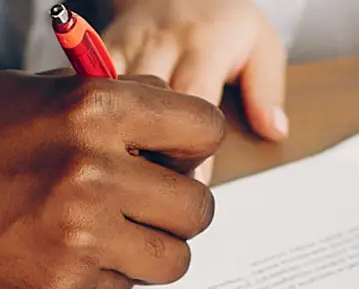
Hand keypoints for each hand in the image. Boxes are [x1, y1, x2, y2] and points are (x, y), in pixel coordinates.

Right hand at [102, 0, 287, 182]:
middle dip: (153, 157)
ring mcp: (122, 49)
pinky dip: (89, 123)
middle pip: (149, 111)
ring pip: (111, 104)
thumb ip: (265, 87)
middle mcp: (159, 44)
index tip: (192, 189)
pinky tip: (93, 153)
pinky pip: (85, 93)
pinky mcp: (95, 56)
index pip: (196, 109)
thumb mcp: (259, 43)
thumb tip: (273, 130)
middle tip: (158, 195)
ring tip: (120, 183)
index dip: (194, 157)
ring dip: (116, 146)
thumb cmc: (217, 22)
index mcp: (203, 46)